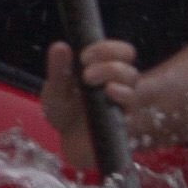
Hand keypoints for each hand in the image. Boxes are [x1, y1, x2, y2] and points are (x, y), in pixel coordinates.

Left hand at [43, 36, 142, 171]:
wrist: (68, 142)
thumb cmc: (64, 110)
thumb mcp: (56, 89)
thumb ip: (58, 69)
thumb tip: (60, 46)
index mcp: (104, 68)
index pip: (120, 52)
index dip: (106, 49)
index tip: (83, 57)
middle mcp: (118, 83)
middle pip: (130, 65)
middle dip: (109, 65)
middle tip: (86, 73)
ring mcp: (122, 104)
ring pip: (132, 84)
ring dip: (115, 77)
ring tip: (93, 82)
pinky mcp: (122, 124)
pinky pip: (131, 111)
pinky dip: (121, 100)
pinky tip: (109, 95)